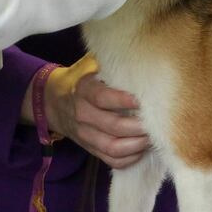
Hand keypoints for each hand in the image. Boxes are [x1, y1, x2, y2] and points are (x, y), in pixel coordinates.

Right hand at [21, 55, 148, 168]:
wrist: (55, 101)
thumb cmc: (83, 79)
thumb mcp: (91, 65)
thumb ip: (111, 61)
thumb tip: (141, 50)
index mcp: (84, 90)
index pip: (103, 98)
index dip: (124, 100)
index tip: (142, 99)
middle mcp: (83, 114)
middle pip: (113, 126)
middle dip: (138, 126)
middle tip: (156, 121)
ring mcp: (86, 135)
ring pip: (113, 147)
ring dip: (137, 145)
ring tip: (152, 136)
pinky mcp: (90, 149)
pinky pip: (111, 161)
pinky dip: (129, 159)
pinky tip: (142, 150)